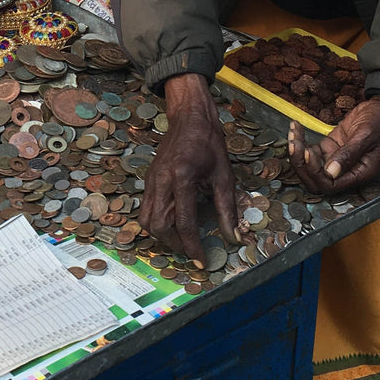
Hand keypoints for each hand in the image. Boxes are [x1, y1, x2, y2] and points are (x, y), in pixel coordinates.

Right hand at [139, 74, 240, 265]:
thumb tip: (233, 238)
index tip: (201, 262)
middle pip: (159, 226)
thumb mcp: (224, 175)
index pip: (184, 223)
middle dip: (175, 245)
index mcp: (182, 178)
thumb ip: (227, 209)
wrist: (189, 117)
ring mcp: (151, 180)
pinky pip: (145, 209)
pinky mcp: (148, 180)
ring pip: (147, 220)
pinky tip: (173, 224)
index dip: (193, 247)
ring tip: (182, 241)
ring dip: (163, 236)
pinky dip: (157, 223)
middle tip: (193, 252)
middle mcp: (161, 181)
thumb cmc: (209, 143)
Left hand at [288, 95, 379, 194]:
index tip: (308, 153)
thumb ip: (349, 154)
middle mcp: (347, 170)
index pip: (330, 185)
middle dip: (301, 164)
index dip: (315, 172)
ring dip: (298, 152)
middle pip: (316, 179)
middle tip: (294, 143)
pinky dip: (301, 141)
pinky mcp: (330, 148)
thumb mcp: (366, 135)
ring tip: (293, 133)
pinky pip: (311, 150)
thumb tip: (331, 172)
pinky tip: (296, 128)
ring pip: (310, 166)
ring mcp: (337, 159)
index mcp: (360, 173)